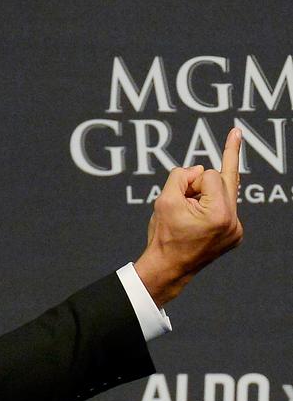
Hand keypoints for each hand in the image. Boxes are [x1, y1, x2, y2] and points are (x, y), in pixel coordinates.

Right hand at [134, 128, 243, 306]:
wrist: (167, 268)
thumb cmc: (164, 236)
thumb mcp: (164, 200)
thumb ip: (180, 176)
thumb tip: (197, 170)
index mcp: (219, 214)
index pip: (208, 174)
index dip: (189, 180)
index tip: (179, 194)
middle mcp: (234, 221)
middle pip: (223, 180)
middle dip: (205, 177)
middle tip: (237, 132)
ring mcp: (236, 230)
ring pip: (224, 193)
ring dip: (206, 193)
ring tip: (191, 201)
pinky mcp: (234, 235)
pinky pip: (225, 207)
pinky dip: (211, 205)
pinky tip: (197, 213)